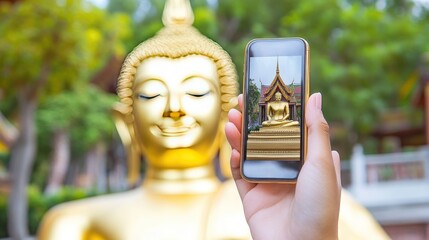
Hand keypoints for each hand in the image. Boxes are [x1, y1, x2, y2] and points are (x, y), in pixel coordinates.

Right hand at [225, 93, 340, 239]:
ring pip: (249, 153)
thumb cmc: (319, 207)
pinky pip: (240, 175)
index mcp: (306, 161)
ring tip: (231, 118)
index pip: (289, 129)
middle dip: (252, 120)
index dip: (276, 112)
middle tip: (240, 102)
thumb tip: (315, 97)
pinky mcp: (253, 197)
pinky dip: (235, 161)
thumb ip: (315, 129)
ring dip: (239, 135)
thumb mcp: (321, 163)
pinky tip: (233, 149)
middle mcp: (287, 170)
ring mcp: (268, 183)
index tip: (265, 95)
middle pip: (264, 138)